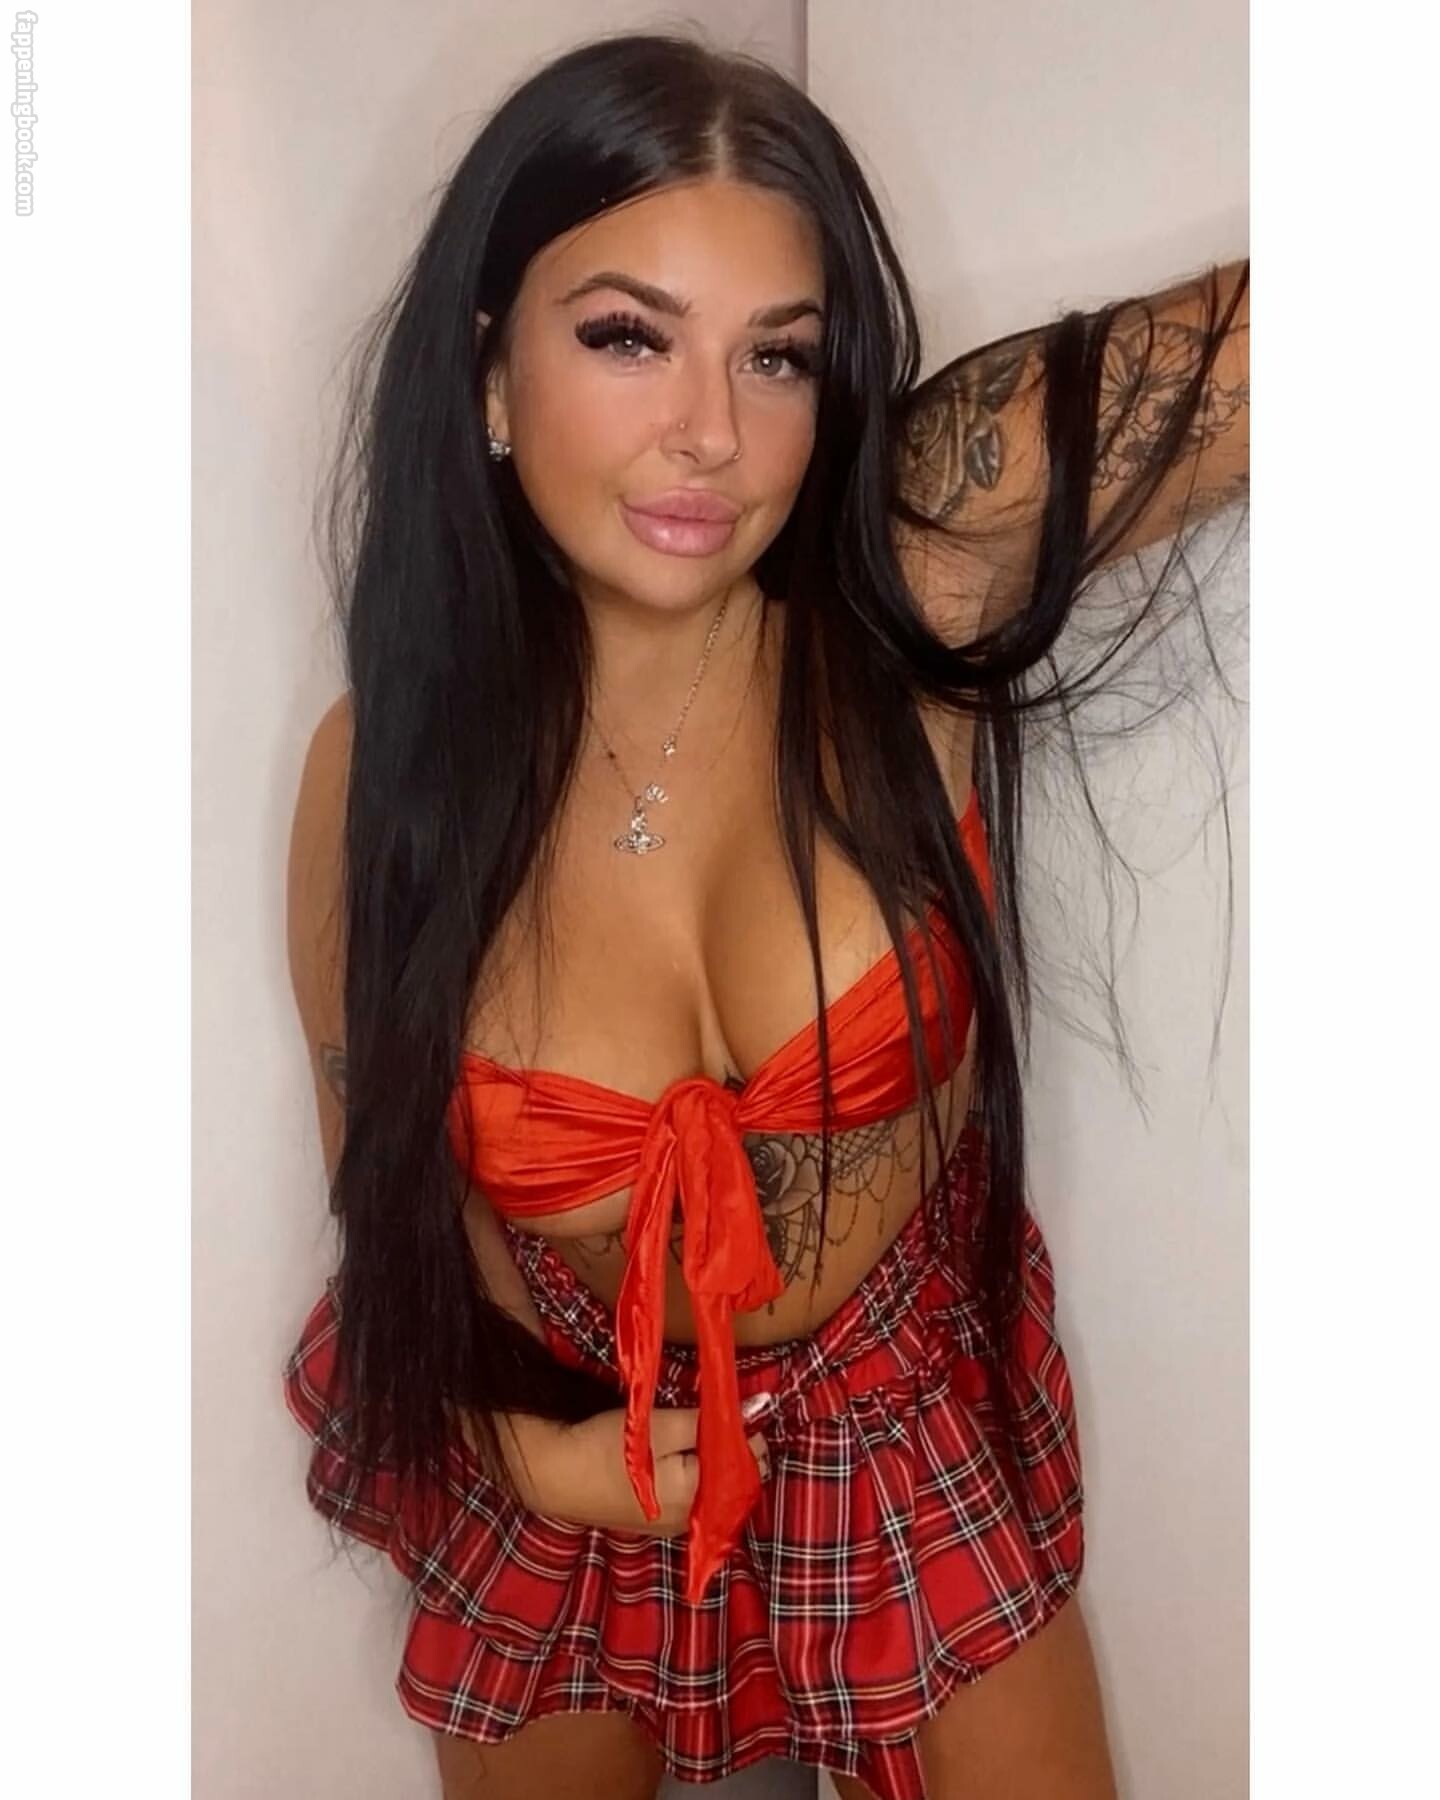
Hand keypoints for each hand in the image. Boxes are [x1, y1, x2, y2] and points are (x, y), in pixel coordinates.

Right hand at [498, 1404, 771, 1536]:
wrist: (554, 1476)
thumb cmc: (605, 1448)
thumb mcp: (660, 1425)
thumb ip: (709, 1420)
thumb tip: (759, 1407)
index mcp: (698, 1498)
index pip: (750, 1465)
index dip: (746, 1434)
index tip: (727, 1408)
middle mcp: (692, 1522)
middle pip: (734, 1482)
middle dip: (730, 1450)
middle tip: (704, 1419)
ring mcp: (673, 1527)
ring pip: (713, 1491)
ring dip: (711, 1463)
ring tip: (689, 1435)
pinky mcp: (656, 1524)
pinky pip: (692, 1500)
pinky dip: (693, 1478)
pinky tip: (676, 1459)